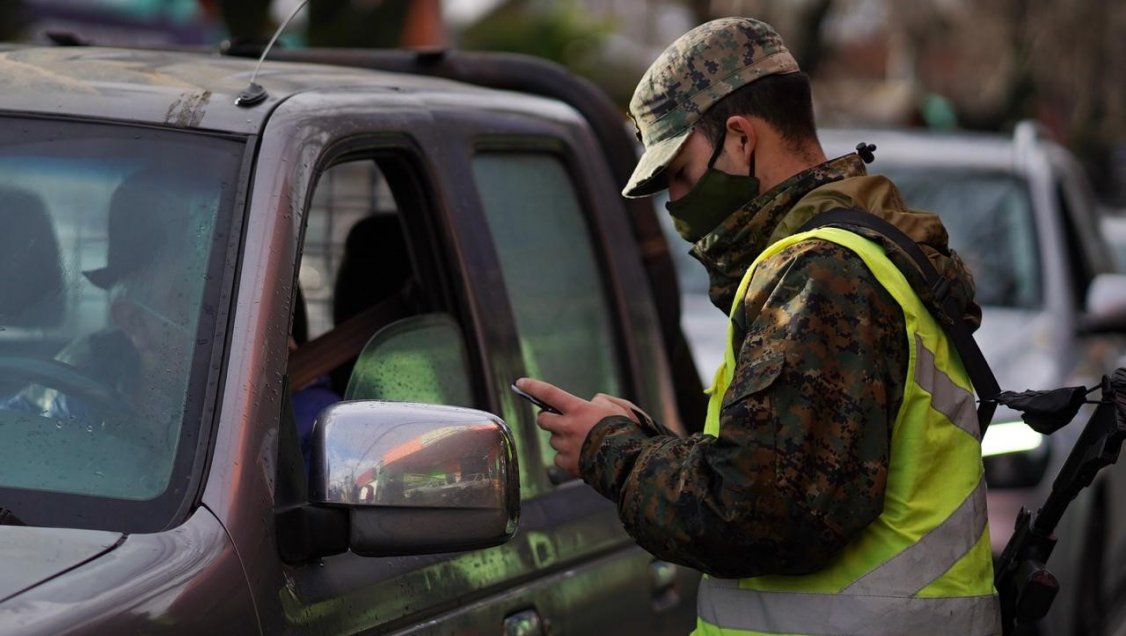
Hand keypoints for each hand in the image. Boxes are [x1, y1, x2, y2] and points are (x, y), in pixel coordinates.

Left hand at [515, 378, 634, 477]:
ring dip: (562, 439)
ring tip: (582, 442)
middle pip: (543, 419)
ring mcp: (566, 446)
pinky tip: (582, 456)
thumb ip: (600, 401)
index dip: (533, 387)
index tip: (520, 382)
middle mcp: (568, 427)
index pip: (549, 393)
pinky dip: (567, 457)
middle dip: (547, 418)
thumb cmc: (626, 430)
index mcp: (578, 409)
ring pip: (554, 440)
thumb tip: (591, 403)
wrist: (630, 460)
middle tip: (557, 420)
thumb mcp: (617, 406)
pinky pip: (559, 458)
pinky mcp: (568, 464)